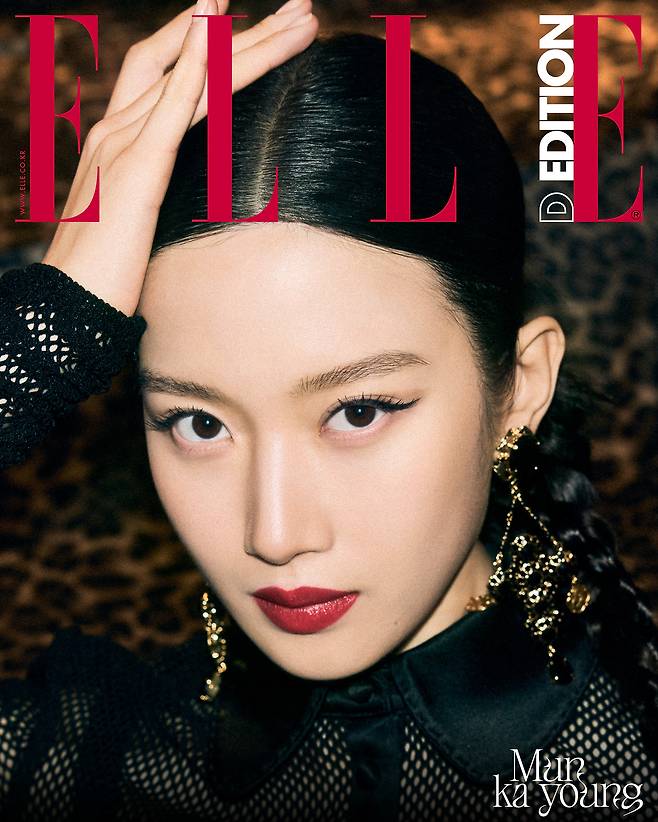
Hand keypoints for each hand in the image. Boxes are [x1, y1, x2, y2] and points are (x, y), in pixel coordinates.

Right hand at [42, 0, 317, 315]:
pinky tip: (220, 26)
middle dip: (249, 32)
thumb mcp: (138, 223)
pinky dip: (197, 62)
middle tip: (301, 11)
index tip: (261, 32)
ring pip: (194, 74)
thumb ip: (158, 195)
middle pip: (188, 59)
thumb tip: (193, 196)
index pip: (171, 74)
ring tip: (299, 16)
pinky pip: (171, 104)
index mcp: (121, 141)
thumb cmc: (105, 274)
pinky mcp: (137, 168)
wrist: (69, 304)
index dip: (213, 46)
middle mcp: (119, 128)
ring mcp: (124, 142)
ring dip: (250, 40)